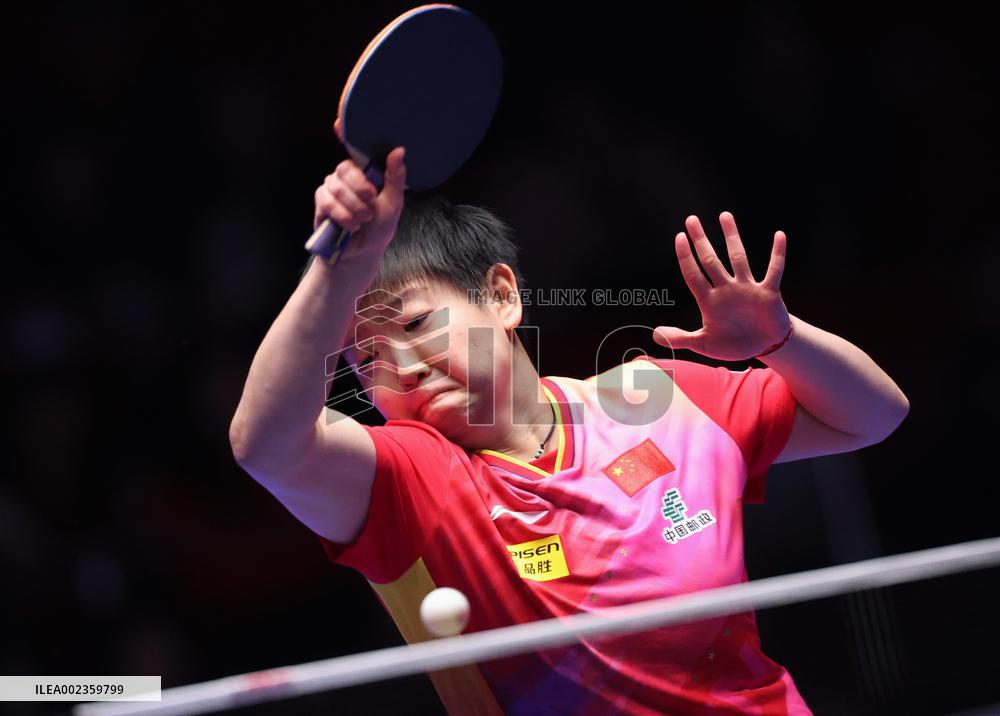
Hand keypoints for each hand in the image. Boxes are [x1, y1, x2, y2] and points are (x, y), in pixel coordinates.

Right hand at [313, 117, 406, 258]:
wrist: (362, 253)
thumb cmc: (379, 227)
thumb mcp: (393, 203)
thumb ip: (395, 178)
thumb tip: (398, 150)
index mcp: (366, 171)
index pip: (354, 147)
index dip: (344, 132)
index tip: (338, 123)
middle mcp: (347, 176)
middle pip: (346, 168)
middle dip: (360, 189)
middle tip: (370, 206)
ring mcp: (332, 187)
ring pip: (337, 186)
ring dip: (353, 207)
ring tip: (362, 221)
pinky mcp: (321, 201)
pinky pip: (327, 200)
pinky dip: (341, 214)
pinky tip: (349, 225)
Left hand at [652, 211, 790, 360]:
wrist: (764, 347)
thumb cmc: (733, 343)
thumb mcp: (705, 344)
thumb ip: (681, 339)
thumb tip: (654, 335)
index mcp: (710, 301)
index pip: (693, 275)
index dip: (686, 257)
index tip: (679, 237)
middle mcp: (727, 290)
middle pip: (711, 261)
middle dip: (701, 241)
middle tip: (691, 219)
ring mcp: (747, 289)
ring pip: (738, 258)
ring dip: (732, 237)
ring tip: (724, 215)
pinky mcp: (768, 293)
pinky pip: (774, 270)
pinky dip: (777, 254)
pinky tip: (779, 235)